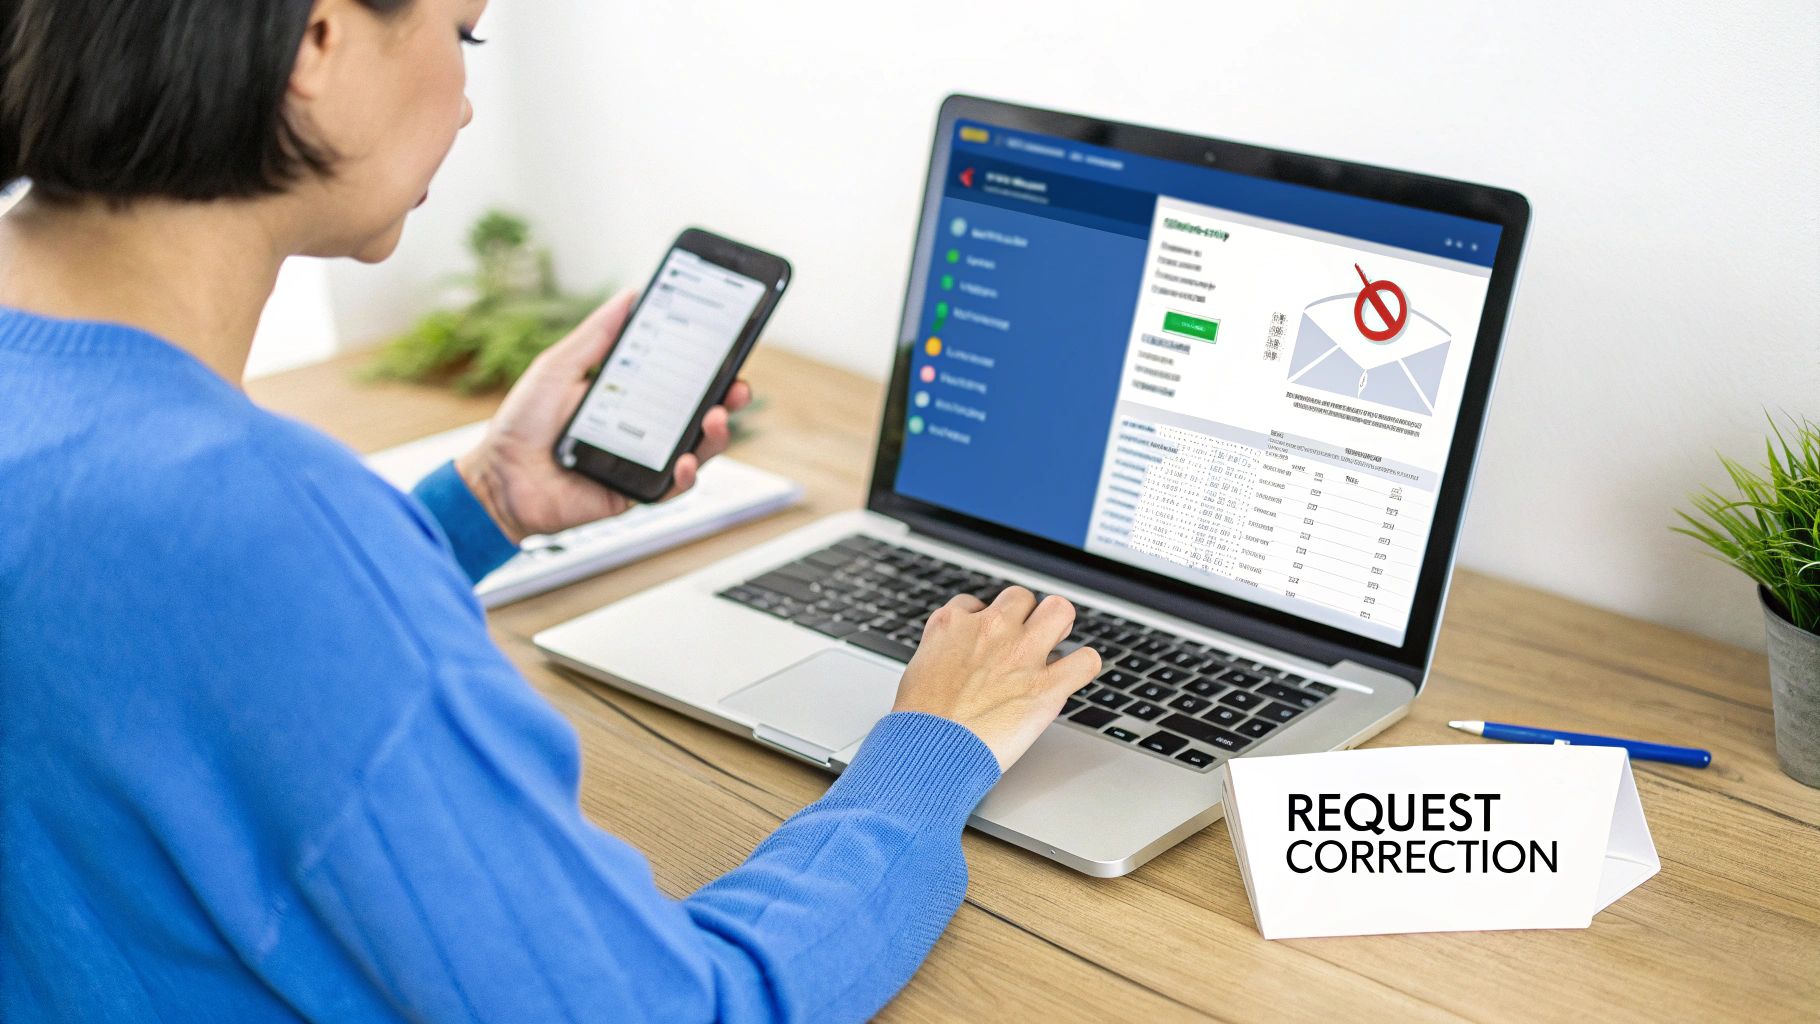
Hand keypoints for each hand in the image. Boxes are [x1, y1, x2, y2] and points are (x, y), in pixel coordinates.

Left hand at [454, 289, 753, 542]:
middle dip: (727, 398)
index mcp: (630, 394)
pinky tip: (685, 460)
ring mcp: (644, 462)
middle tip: (738, 385)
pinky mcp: (636, 493)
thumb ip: (598, 334)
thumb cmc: (524, 422)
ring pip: (697, 449)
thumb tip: (631, 294)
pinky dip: (686, 475)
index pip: (680, 376)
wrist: (498, 477)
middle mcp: (644, 428)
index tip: (728, 345)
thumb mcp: (560, 365)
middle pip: (699, 412)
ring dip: (716, 435)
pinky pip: (673, 487)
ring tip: (718, 417)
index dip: (708, 365)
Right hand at [892, 587, 1101, 770]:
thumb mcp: (918, 670)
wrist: (929, 751)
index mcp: (953, 624)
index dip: (982, 622)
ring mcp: (1022, 655)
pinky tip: (1073, 674)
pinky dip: (1083, 667)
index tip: (985, 642)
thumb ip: (943, 655)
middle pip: (1021, 597)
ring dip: (1059, 625)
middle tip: (1027, 638)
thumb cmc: (918, 722)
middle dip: (1025, 616)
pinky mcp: (1046, 687)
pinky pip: (1085, 661)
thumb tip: (954, 661)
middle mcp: (991, 630)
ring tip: (1056, 642)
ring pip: (1060, 610)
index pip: (973, 603)